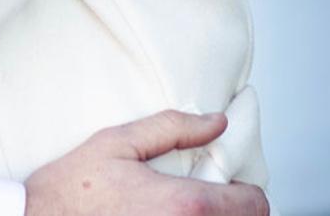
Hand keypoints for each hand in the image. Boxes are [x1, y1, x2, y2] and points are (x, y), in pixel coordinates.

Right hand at [24, 111, 268, 215]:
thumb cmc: (73, 188)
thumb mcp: (117, 143)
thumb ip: (172, 128)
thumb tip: (217, 122)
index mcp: (185, 205)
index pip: (255, 206)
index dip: (246, 192)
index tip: (226, 186)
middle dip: (234, 213)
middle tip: (204, 200)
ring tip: (181, 213)